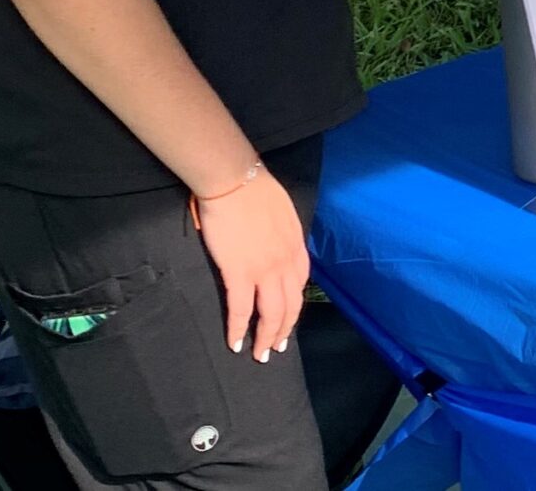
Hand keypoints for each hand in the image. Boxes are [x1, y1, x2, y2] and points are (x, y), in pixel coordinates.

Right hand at [193, 169, 308, 361]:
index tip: (288, 317)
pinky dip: (238, 329)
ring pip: (271, 313)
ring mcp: (265, 269)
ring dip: (266, 338)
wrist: (235, 180)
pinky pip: (241, 309)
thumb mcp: (282, 212)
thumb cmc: (253, 190)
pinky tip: (235, 342)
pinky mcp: (240, 273)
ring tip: (259, 354)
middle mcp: (286, 261)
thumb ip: (282, 233)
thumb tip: (275, 243)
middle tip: (276, 348)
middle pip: (290, 305)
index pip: (300, 283)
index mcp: (296, 245)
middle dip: (284, 330)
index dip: (295, 304)